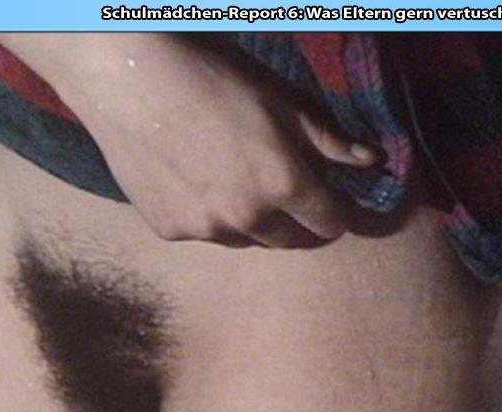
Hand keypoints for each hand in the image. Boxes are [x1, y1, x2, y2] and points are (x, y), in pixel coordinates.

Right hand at [0, 34, 378, 247]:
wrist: (129, 79)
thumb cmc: (210, 78)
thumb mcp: (279, 101)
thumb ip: (327, 139)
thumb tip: (372, 161)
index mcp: (284, 185)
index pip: (330, 224)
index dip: (335, 212)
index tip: (328, 201)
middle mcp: (248, 219)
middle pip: (291, 242)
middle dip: (298, 223)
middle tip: (287, 196)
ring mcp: (205, 230)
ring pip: (245, 240)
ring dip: (252, 223)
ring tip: (236, 184)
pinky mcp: (169, 230)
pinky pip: (203, 233)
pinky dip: (208, 217)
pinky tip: (194, 182)